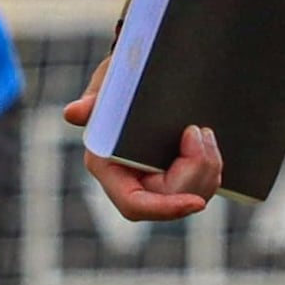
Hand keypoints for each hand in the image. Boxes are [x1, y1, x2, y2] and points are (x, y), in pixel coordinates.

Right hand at [63, 45, 223, 222]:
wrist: (143, 75)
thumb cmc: (122, 79)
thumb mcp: (109, 84)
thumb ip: (95, 101)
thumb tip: (73, 113)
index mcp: (108, 167)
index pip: (135, 204)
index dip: (165, 209)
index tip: (196, 203)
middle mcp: (131, 181)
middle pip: (172, 198)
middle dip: (196, 170)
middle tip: (200, 132)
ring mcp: (155, 182)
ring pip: (192, 194)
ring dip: (208, 166)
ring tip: (204, 132)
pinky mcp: (176, 176)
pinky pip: (201, 186)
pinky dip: (211, 167)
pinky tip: (208, 143)